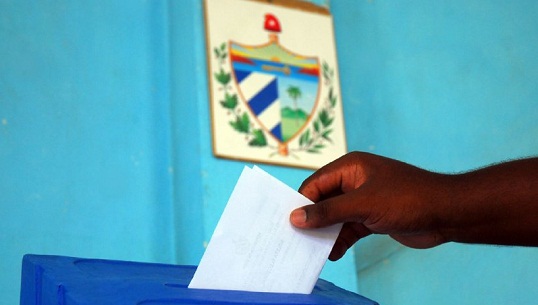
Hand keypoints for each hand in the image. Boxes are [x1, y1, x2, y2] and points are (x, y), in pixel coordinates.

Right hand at [290, 152, 450, 260]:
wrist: (447, 214)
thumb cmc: (407, 199)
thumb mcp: (363, 205)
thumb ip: (328, 212)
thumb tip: (295, 218)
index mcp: (350, 168)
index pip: (315, 184)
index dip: (301, 203)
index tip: (286, 223)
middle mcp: (354, 181)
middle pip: (323, 201)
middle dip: (312, 219)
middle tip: (295, 239)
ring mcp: (364, 200)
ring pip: (335, 217)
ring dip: (326, 233)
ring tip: (312, 250)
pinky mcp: (373, 217)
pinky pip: (349, 228)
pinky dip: (341, 240)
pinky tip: (333, 253)